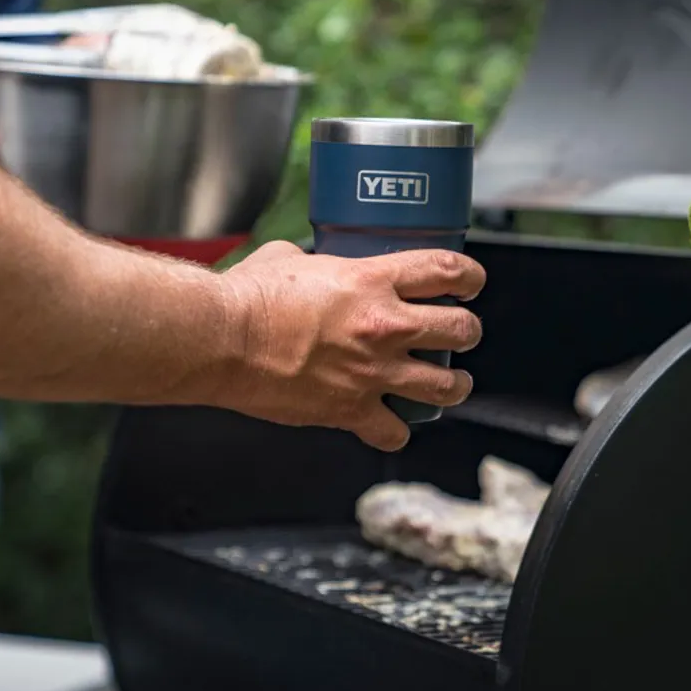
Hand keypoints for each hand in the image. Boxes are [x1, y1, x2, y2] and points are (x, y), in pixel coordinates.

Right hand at [217, 241, 484, 450]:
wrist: (219, 341)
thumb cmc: (245, 297)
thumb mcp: (289, 258)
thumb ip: (317, 260)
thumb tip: (314, 262)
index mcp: (372, 280)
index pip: (449, 270)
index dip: (471, 276)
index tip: (470, 282)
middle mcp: (384, 326)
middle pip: (462, 329)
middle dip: (466, 331)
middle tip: (457, 332)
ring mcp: (372, 373)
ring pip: (447, 387)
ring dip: (453, 385)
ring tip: (447, 384)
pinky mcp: (351, 411)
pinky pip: (396, 432)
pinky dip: (396, 429)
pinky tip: (389, 421)